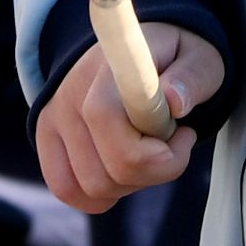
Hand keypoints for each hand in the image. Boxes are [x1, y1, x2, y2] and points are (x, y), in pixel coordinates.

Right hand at [36, 27, 226, 213]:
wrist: (135, 51)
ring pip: (94, 188)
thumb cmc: (174, 57)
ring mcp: (53, 118)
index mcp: (108, 66)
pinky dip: (104, 194)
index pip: (106, 118)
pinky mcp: (45, 140)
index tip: (186, 135)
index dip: (152, 150)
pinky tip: (127, 169)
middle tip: (177, 139)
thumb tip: (174, 101)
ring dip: (135, 181)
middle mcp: (69, 92)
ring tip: (152, 148)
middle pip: (109, 168)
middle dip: (157, 168)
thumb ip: (191, 78)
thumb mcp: (199, 58)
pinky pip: (68, 190)